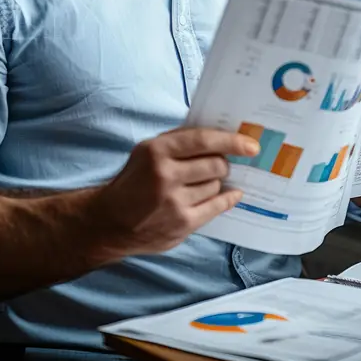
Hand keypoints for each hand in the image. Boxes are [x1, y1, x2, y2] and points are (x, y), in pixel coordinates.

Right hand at [95, 127, 257, 258]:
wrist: (110, 221)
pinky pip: (216, 207)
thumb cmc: (134, 180)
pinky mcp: (181, 224)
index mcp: (157, 151)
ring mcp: (174, 202)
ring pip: (216, 185)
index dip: (231, 141)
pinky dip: (226, 199)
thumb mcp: (148, 151)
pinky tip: (230, 194)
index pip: (203, 140)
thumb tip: (219, 136)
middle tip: (219, 165)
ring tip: (202, 183)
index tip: (251, 144)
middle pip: (215, 164)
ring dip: (215, 182)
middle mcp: (165, 175)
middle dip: (222, 163)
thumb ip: (178, 142)